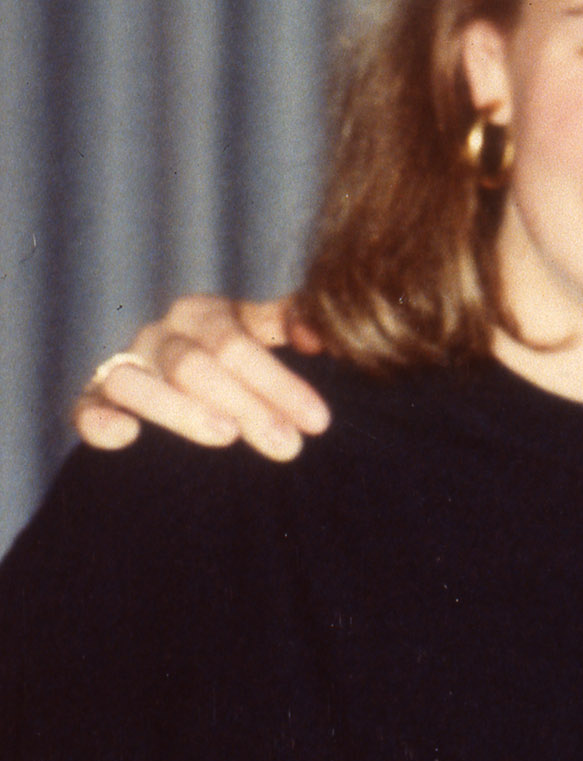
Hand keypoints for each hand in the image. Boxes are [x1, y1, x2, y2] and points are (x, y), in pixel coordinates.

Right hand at [72, 295, 331, 460]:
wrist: (185, 378)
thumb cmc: (236, 358)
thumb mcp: (265, 333)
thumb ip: (293, 323)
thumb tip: (318, 333)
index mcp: (205, 314)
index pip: (240, 343)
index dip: (280, 383)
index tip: (318, 422)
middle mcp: (161, 335)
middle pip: (197, 365)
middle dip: (247, 405)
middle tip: (287, 446)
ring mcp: (124, 365)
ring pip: (141, 382)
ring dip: (182, 410)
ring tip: (227, 436)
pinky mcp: (93, 399)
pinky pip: (86, 407)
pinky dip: (100, 419)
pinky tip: (126, 436)